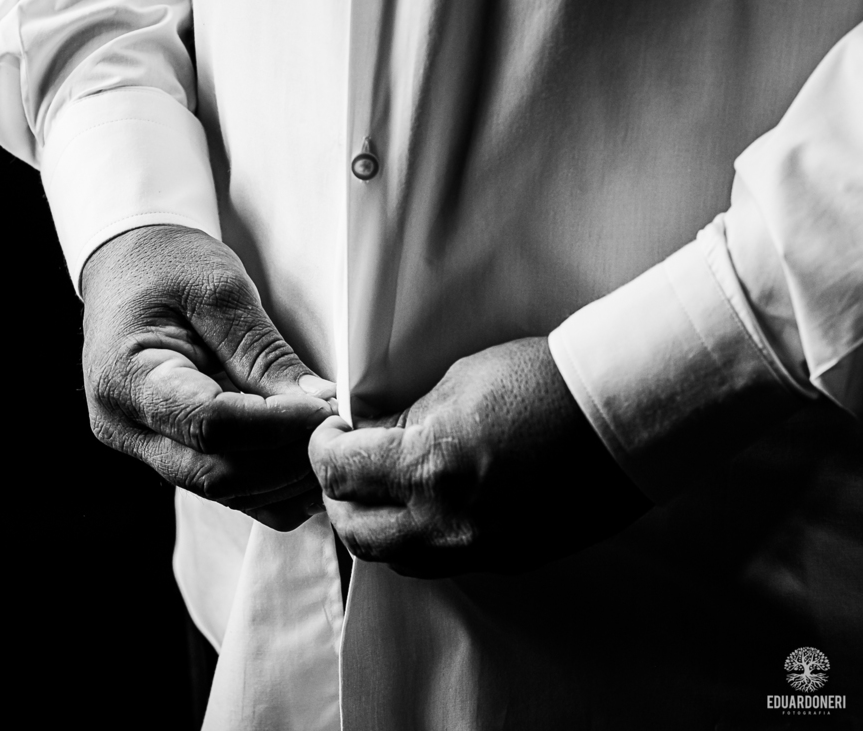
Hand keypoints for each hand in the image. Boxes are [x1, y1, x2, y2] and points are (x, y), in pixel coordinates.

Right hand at [81, 225, 335, 530]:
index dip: (276, 425)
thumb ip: (264, 352)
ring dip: (285, 478)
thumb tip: (318, 403)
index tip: (325, 408)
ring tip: (328, 441)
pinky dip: (272, 487)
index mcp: (126, 376)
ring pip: (223, 492)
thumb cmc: (166, 264)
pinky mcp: (167, 455)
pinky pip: (225, 492)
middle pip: (215, 473)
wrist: (127, 265)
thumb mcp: (219, 289)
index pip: (208, 423)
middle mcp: (125, 425)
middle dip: (287, 458)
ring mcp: (142, 447)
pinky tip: (305, 460)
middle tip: (337, 429)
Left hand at [309, 338, 650, 576]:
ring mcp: (478, 549)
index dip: (321, 448)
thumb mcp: (457, 384)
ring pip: (394, 557)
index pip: (337, 473)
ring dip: (376, 524)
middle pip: (354, 531)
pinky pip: (440, 563)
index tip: (329, 432)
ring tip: (382, 489)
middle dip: (337, 495)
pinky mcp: (507, 560)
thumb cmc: (544, 382)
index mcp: (429, 467)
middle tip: (343, 464)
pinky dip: (419, 539)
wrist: (623, 415)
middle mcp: (447, 521)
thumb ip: (406, 420)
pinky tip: (428, 507)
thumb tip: (370, 436)